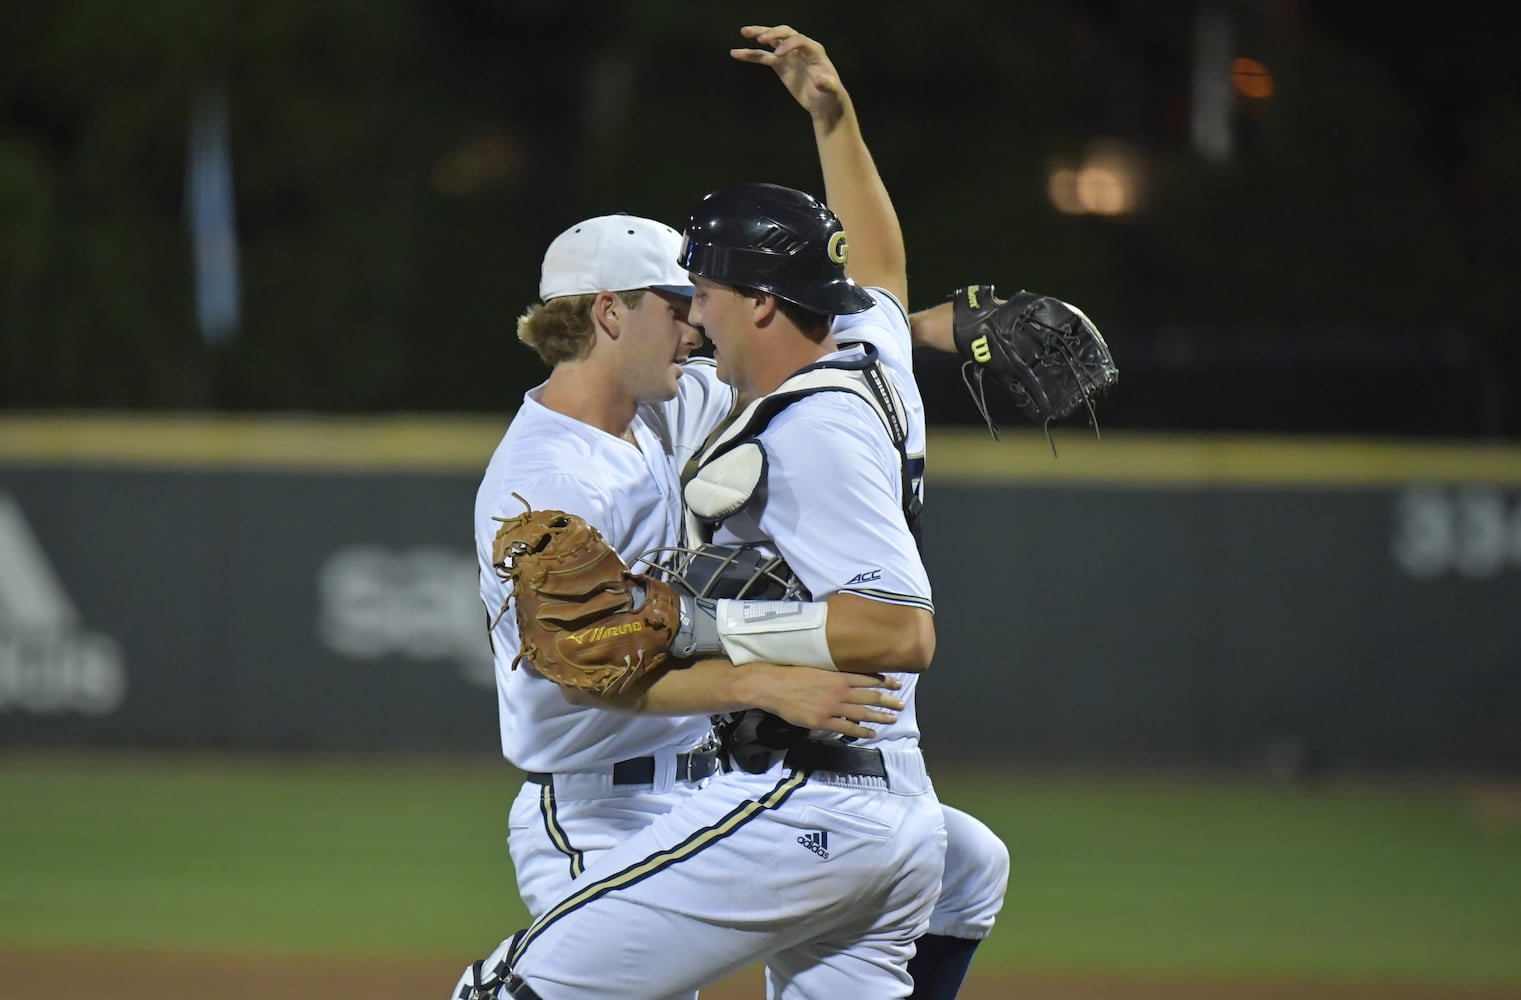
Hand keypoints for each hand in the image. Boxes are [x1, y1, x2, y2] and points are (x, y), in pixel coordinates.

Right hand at [731, 24, 848, 129]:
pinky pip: (763, 56)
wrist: (824, 103)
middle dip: (773, 33)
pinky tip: (736, 53)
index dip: (788, 45)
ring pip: (772, 41)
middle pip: (786, 33)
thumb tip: (820, 80)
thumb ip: (828, 85)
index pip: (800, 40)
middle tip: (761, 39)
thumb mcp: (832, 92)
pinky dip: (750, 54)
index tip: (777, 55)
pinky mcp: (780, 64)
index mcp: (814, 51)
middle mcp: (801, 49)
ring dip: (759, 34)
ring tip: (744, 32)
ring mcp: (789, 55)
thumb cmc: (831, 97)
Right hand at [745, 665, 903, 739]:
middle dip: (888, 700)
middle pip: (869, 696)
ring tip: (893, 718)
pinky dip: (861, 731)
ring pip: (862, 713)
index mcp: (837, 676)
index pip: (867, 679)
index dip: (884, 682)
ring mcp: (832, 708)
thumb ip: (834, 674)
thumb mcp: (817, 669)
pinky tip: (872, 733)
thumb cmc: (793, 675)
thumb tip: (848, 677)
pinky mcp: (822, 721)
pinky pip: (846, 727)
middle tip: (901, 703)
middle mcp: (839, 692)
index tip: (896, 684)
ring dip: (879, 716)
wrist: (774, 686)